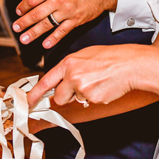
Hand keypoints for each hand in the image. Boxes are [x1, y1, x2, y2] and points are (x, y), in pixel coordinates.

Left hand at [12, 0, 118, 48]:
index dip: (23, 6)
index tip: (18, 12)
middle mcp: (59, 0)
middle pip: (36, 14)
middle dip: (24, 22)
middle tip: (16, 28)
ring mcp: (67, 12)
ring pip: (47, 24)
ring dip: (34, 33)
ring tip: (24, 39)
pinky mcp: (76, 20)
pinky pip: (62, 31)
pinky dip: (53, 39)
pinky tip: (45, 44)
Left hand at [26, 44, 145, 107]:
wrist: (130, 64)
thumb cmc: (110, 58)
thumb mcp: (85, 55)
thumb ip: (70, 68)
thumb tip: (61, 81)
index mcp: (68, 63)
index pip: (46, 81)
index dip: (35, 94)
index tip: (28, 102)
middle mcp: (72, 75)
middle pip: (59, 96)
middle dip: (66, 96)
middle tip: (80, 87)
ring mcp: (82, 88)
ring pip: (76, 100)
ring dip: (83, 95)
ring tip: (98, 82)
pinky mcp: (93, 98)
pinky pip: (89, 102)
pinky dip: (96, 97)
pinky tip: (104, 87)